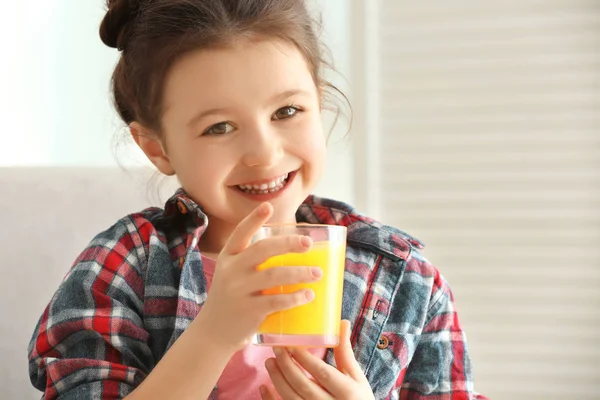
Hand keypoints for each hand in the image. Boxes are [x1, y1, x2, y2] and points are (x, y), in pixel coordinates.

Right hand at [198, 202, 322, 350]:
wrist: (213, 332)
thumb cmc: (232, 298)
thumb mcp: (233, 274)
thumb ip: (253, 262)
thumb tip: (292, 251)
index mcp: (228, 257)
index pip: (240, 233)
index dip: (253, 219)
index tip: (268, 206)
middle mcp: (231, 271)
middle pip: (263, 250)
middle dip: (289, 244)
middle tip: (308, 243)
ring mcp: (239, 291)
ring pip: (274, 275)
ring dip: (300, 273)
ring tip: (317, 274)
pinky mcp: (249, 311)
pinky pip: (277, 301)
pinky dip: (295, 297)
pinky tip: (308, 295)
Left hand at [260, 320, 373, 399]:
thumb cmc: (357, 398)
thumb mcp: (356, 377)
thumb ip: (345, 353)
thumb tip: (342, 322)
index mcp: (347, 391)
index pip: (323, 373)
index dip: (306, 360)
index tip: (291, 345)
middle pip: (304, 386)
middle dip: (287, 367)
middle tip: (276, 349)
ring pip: (292, 399)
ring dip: (278, 380)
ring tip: (269, 362)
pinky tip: (264, 387)